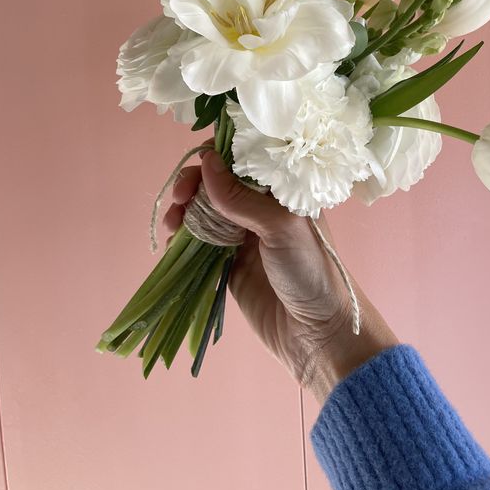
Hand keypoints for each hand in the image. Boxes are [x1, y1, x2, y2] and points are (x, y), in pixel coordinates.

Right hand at [163, 150, 397, 402]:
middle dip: (195, 184)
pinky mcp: (230, 262)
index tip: (198, 163)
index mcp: (284, 190)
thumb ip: (241, 197)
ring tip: (173, 222)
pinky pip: (201, 241)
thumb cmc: (310, 271)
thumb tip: (208, 161)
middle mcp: (263, 207)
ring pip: (206, 210)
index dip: (219, 155)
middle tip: (180, 197)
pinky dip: (185, 235)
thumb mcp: (280, 226)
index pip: (246, 158)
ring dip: (185, 210)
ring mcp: (245, 234)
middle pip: (219, 182)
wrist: (316, 333)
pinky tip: (174, 238)